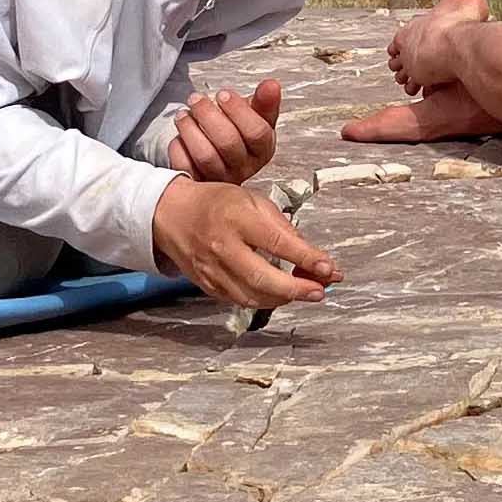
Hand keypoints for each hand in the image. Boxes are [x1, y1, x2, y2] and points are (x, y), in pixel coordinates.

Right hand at [152, 176, 339, 311]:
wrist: (172, 214)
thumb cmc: (216, 203)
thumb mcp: (252, 200)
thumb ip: (282, 227)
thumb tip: (311, 256)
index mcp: (237, 218)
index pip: (277, 243)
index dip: (306, 258)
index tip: (329, 268)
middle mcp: (222, 246)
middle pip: (263, 278)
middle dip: (297, 289)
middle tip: (321, 290)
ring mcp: (212, 269)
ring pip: (252, 296)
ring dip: (283, 298)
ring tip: (304, 292)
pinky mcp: (206, 285)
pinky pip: (239, 300)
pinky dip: (263, 300)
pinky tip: (278, 294)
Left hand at [165, 80, 282, 185]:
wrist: (220, 152)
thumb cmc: (239, 131)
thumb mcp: (256, 115)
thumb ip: (264, 100)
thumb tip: (271, 85)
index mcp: (263, 150)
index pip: (256, 132)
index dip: (238, 110)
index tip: (223, 94)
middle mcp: (244, 167)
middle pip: (228, 143)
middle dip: (208, 115)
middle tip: (197, 99)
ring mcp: (220, 178)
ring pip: (205, 156)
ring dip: (190, 129)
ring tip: (183, 114)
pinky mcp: (198, 182)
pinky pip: (186, 167)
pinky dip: (178, 148)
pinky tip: (180, 134)